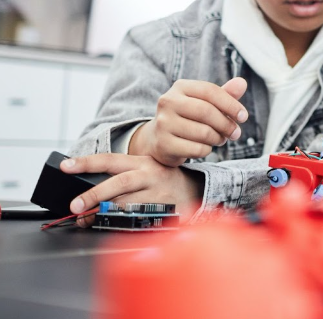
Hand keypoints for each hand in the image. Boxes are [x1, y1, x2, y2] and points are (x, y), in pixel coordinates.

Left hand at [60, 153, 203, 224]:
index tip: (66, 166)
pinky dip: (119, 225)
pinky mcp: (163, 211)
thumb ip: (118, 175)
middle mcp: (150, 175)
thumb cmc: (159, 179)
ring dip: (102, 214)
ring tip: (86, 219)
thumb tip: (83, 191)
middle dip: (94, 195)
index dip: (86, 162)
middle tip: (74, 206)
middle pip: (119, 183)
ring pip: (127, 204)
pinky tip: (108, 225)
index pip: (110, 160)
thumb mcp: (142, 168)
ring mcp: (157, 194)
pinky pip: (137, 220)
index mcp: (141, 162)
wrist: (193, 188)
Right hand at [130, 77, 247, 166]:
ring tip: (220, 139)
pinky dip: (207, 150)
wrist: (159, 139)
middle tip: (236, 133)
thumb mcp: (206, 102)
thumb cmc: (189, 117)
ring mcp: (163, 123)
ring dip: (218, 138)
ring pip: (203, 132)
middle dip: (227, 124)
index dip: (231, 104)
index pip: (211, 91)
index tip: (244, 116)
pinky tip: (206, 148)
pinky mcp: (163, 144)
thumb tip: (242, 82)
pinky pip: (196, 149)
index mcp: (180, 87)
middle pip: (207, 112)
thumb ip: (225, 93)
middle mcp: (168, 102)